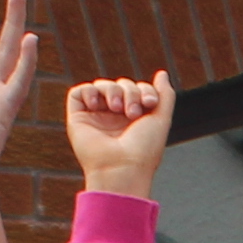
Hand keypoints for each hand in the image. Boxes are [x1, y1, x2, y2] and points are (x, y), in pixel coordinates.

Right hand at [65, 71, 176, 198]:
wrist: (122, 169)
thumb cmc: (143, 150)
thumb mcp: (161, 119)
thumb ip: (164, 95)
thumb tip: (162, 73)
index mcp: (133, 118)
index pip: (137, 89)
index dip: (144, 90)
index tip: (150, 103)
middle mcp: (114, 117)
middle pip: (121, 86)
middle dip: (130, 91)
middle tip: (133, 112)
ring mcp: (95, 117)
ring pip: (102, 86)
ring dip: (113, 91)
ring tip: (117, 109)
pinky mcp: (78, 118)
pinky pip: (79, 92)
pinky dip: (89, 91)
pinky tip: (98, 104)